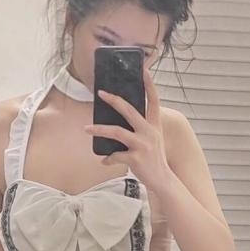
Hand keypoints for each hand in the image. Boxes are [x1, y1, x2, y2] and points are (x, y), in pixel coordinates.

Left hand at [84, 67, 170, 191]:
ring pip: (117, 132)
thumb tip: (118, 121)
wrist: (162, 180)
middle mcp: (150, 132)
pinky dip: (108, 158)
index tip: (143, 70)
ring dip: (99, 129)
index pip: (154, 100)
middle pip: (129, 110)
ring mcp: (143, 145)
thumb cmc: (154, 159)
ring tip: (87, 129)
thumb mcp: (152, 140)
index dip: (149, 84)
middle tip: (101, 93)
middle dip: (114, 100)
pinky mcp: (136, 158)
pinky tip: (104, 161)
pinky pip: (115, 155)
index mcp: (154, 125)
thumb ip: (141, 129)